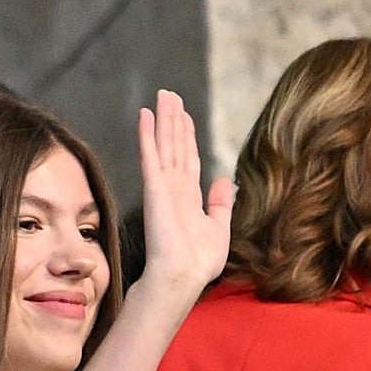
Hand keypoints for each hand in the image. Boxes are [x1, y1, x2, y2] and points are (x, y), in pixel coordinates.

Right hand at [137, 90, 232, 295]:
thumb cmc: (198, 261)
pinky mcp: (154, 188)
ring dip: (162, 119)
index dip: (186, 135)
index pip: (188, 158)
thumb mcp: (220, 229)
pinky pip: (151, 155)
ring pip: (163, 143)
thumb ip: (220, 203)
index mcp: (189, 196)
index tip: (184, 115)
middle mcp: (174, 186)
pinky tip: (145, 115)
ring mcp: (162, 185)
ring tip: (162, 95)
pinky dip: (147, 134)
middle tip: (169, 94)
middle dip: (173, 119)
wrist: (183, 276)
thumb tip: (224, 180)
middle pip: (174, 145)